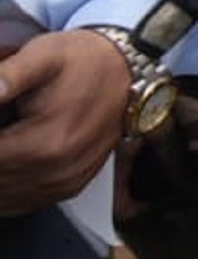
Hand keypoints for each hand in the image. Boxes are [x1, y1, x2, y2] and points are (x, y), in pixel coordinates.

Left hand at [0, 29, 127, 213]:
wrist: (125, 71)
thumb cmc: (83, 62)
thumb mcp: (44, 56)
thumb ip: (9, 75)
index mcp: (47, 143)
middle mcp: (58, 171)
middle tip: (4, 122)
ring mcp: (65, 183)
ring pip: (4, 196)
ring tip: (9, 138)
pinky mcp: (69, 188)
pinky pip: (20, 203)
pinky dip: (6, 187)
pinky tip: (8, 163)